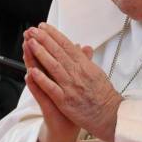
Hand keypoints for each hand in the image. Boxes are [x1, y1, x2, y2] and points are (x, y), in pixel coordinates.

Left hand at [25, 23, 122, 141]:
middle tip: (32, 30)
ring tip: (30, 43)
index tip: (43, 27)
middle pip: (58, 52)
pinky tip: (32, 71)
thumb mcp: (97, 72)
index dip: (54, 35)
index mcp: (84, 65)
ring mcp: (71, 87)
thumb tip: (84, 47)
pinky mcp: (65, 101)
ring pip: (53, 67)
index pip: (67, 45)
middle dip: (44, 39)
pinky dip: (42, 79)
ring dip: (41, 54)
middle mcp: (77, 73)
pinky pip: (51, 88)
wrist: (110, 115)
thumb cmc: (103, 95)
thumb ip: (87, 60)